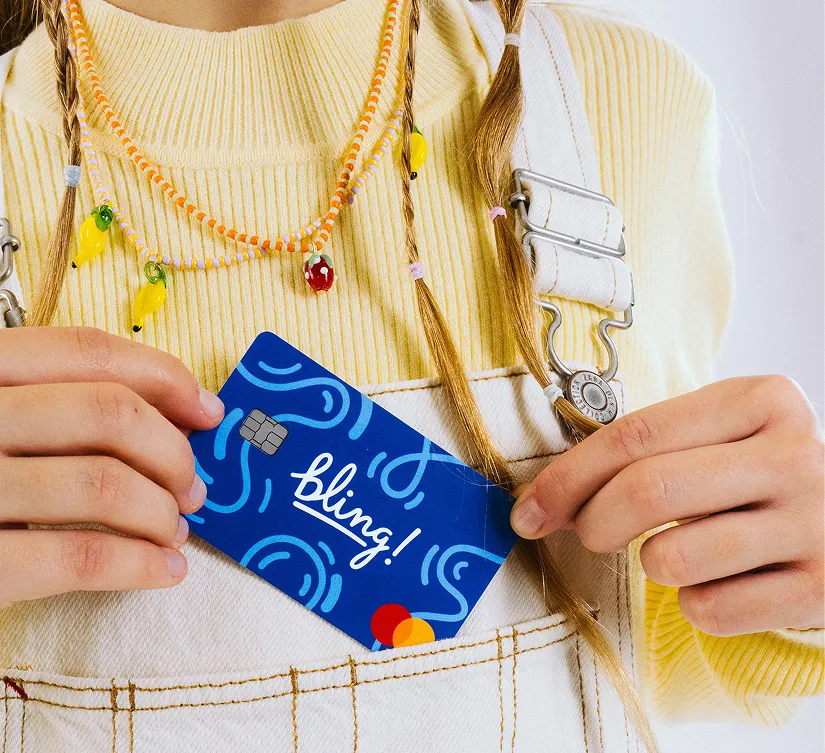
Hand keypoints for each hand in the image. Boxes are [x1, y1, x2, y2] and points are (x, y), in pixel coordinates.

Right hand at [0, 327, 223, 607]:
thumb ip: (56, 406)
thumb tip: (178, 416)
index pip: (84, 351)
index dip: (163, 376)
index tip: (208, 410)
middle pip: (107, 414)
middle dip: (172, 452)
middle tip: (193, 486)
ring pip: (104, 483)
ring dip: (162, 511)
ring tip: (175, 529)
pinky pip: (82, 557)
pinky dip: (141, 564)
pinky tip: (165, 570)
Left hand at [511, 376, 823, 635]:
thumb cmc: (757, 474)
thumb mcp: (719, 435)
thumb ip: (644, 449)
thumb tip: (543, 496)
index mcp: (760, 400)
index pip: (635, 435)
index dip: (567, 477)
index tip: (528, 508)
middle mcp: (794, 455)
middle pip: (648, 490)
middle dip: (592, 521)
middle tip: (586, 532)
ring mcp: (815, 523)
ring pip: (674, 558)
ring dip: (651, 563)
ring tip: (676, 552)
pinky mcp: (822, 589)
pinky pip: (710, 610)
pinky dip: (694, 603)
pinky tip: (721, 582)